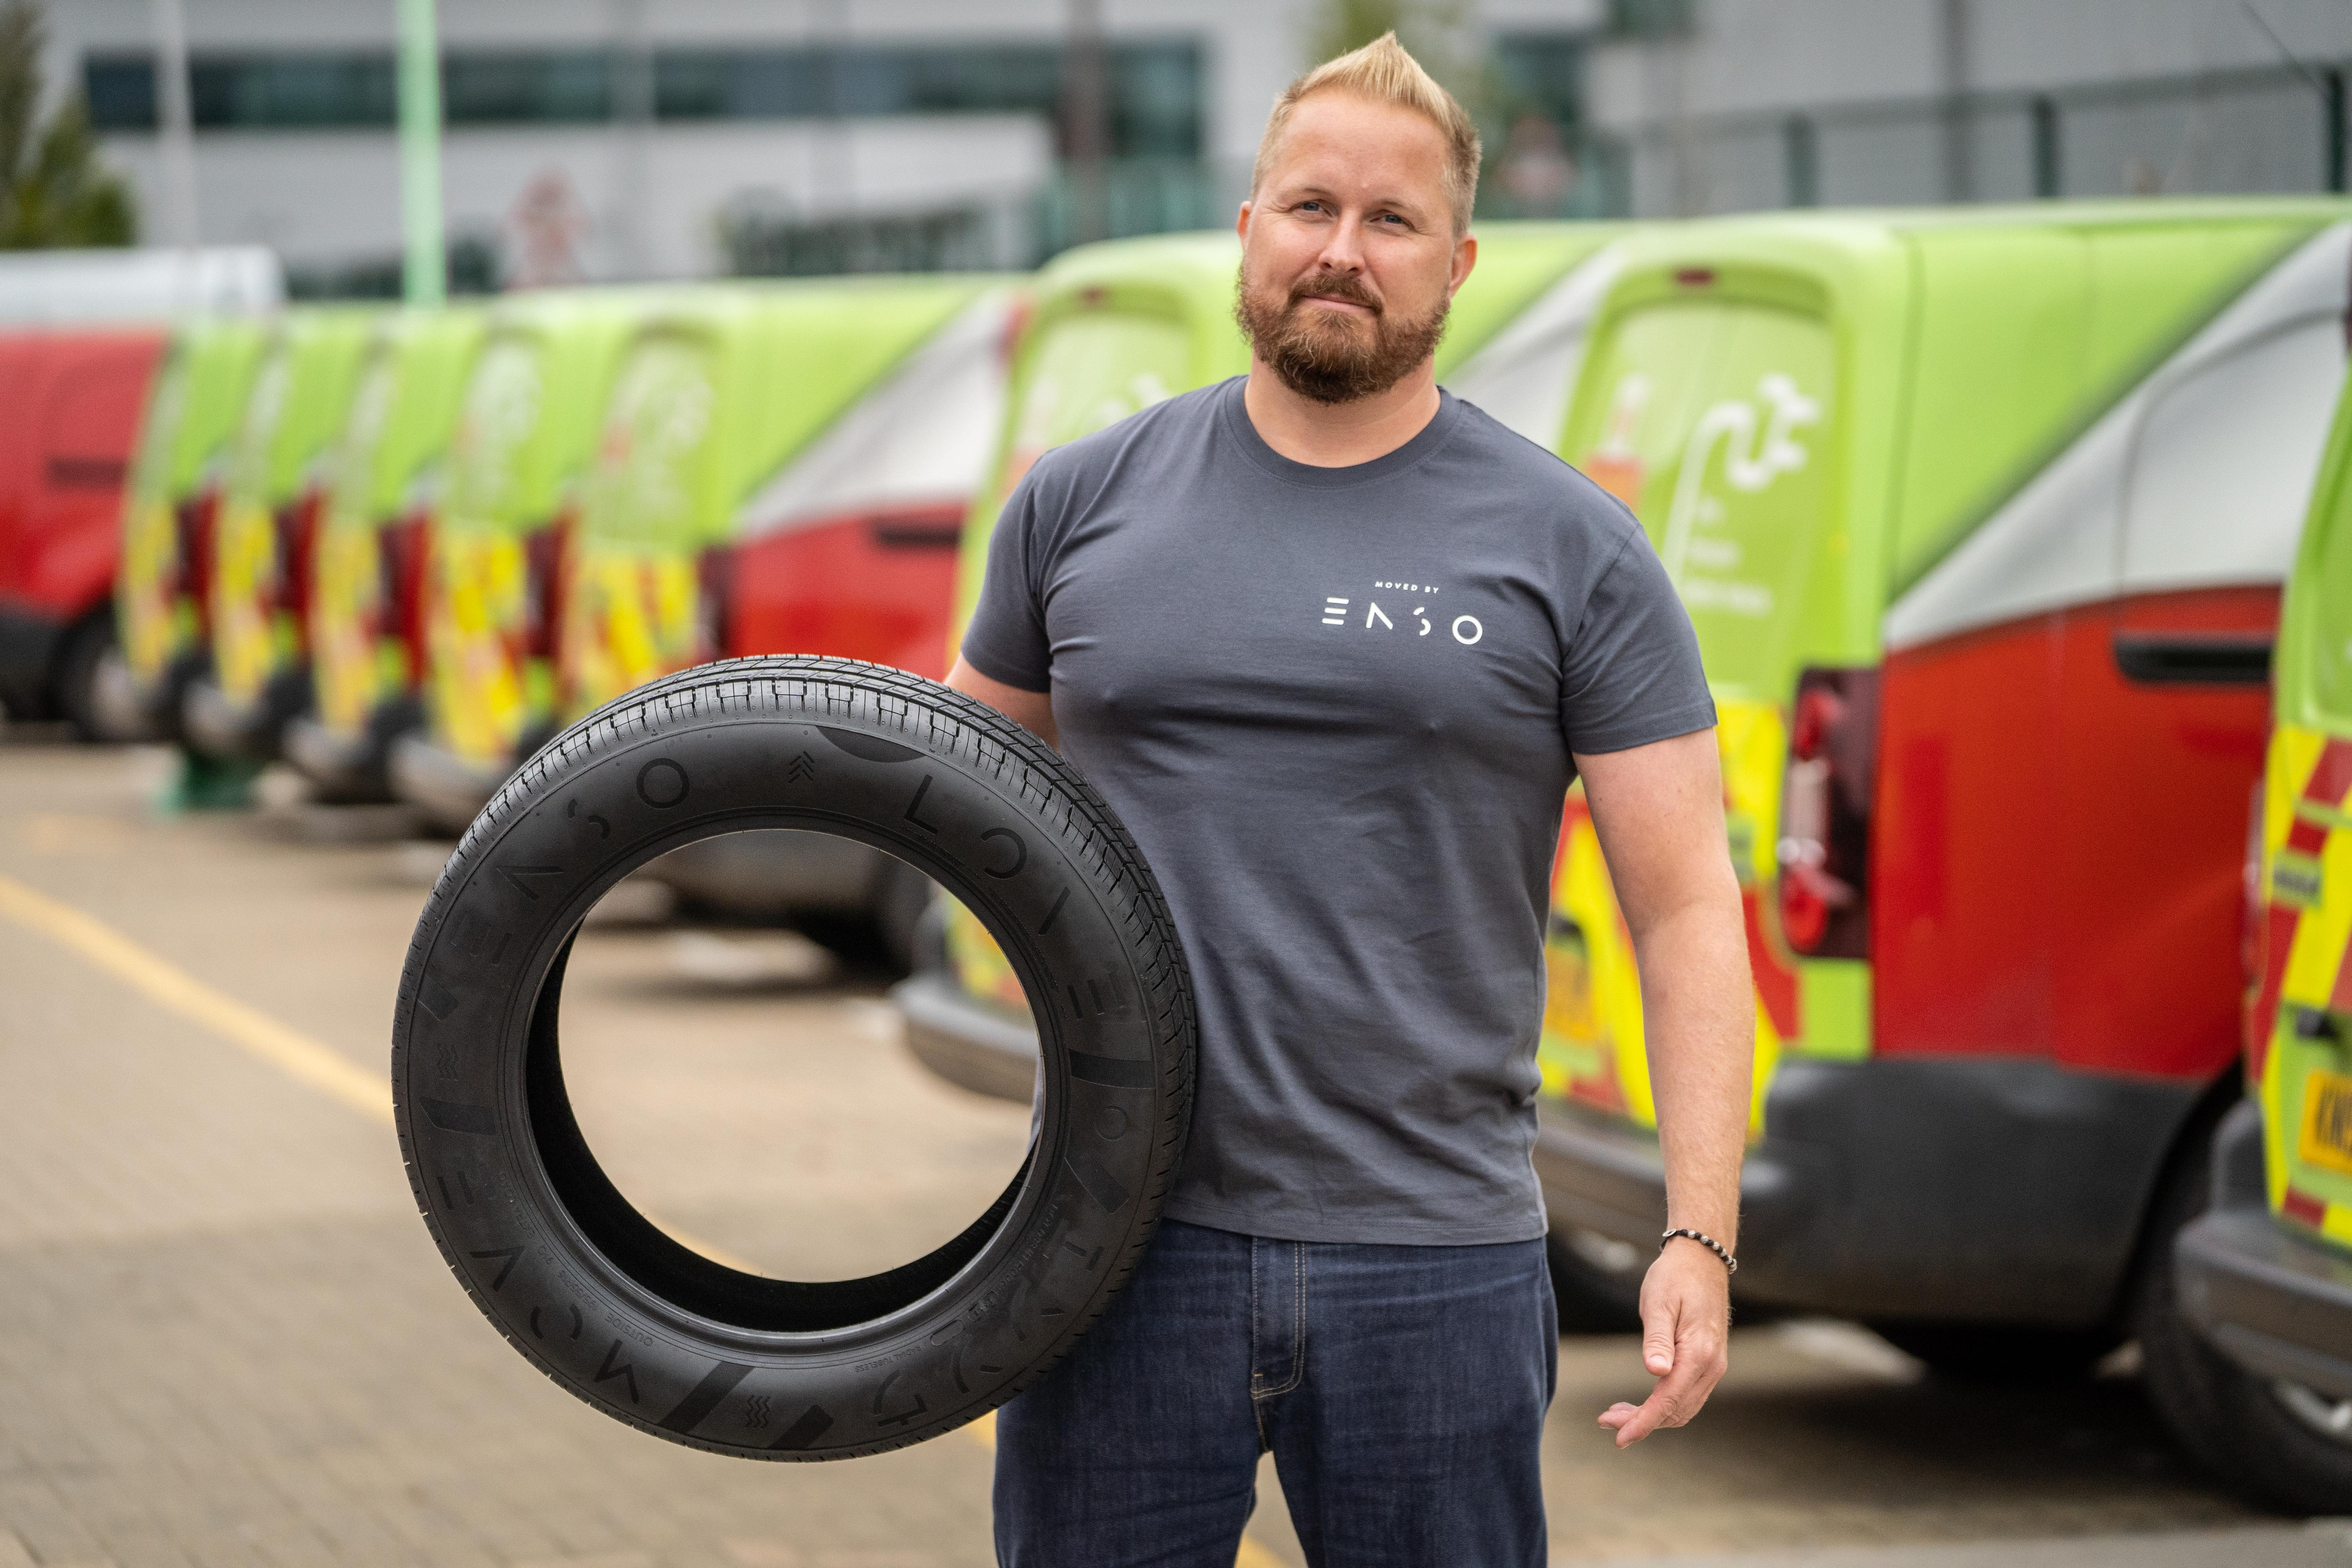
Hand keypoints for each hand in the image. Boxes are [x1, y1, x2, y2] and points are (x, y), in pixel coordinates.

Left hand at [1596, 1238, 1730, 1446]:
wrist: (1701, 1259)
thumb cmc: (1675, 1278)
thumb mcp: (1659, 1304)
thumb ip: (1658, 1340)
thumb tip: (1656, 1372)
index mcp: (1699, 1354)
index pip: (1668, 1401)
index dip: (1643, 1422)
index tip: (1618, 1437)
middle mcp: (1711, 1366)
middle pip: (1675, 1411)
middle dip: (1642, 1422)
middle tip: (1606, 1421)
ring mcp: (1713, 1366)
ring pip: (1683, 1407)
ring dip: (1652, 1416)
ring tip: (1617, 1413)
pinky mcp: (1709, 1362)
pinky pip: (1687, 1395)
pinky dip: (1663, 1404)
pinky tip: (1641, 1401)